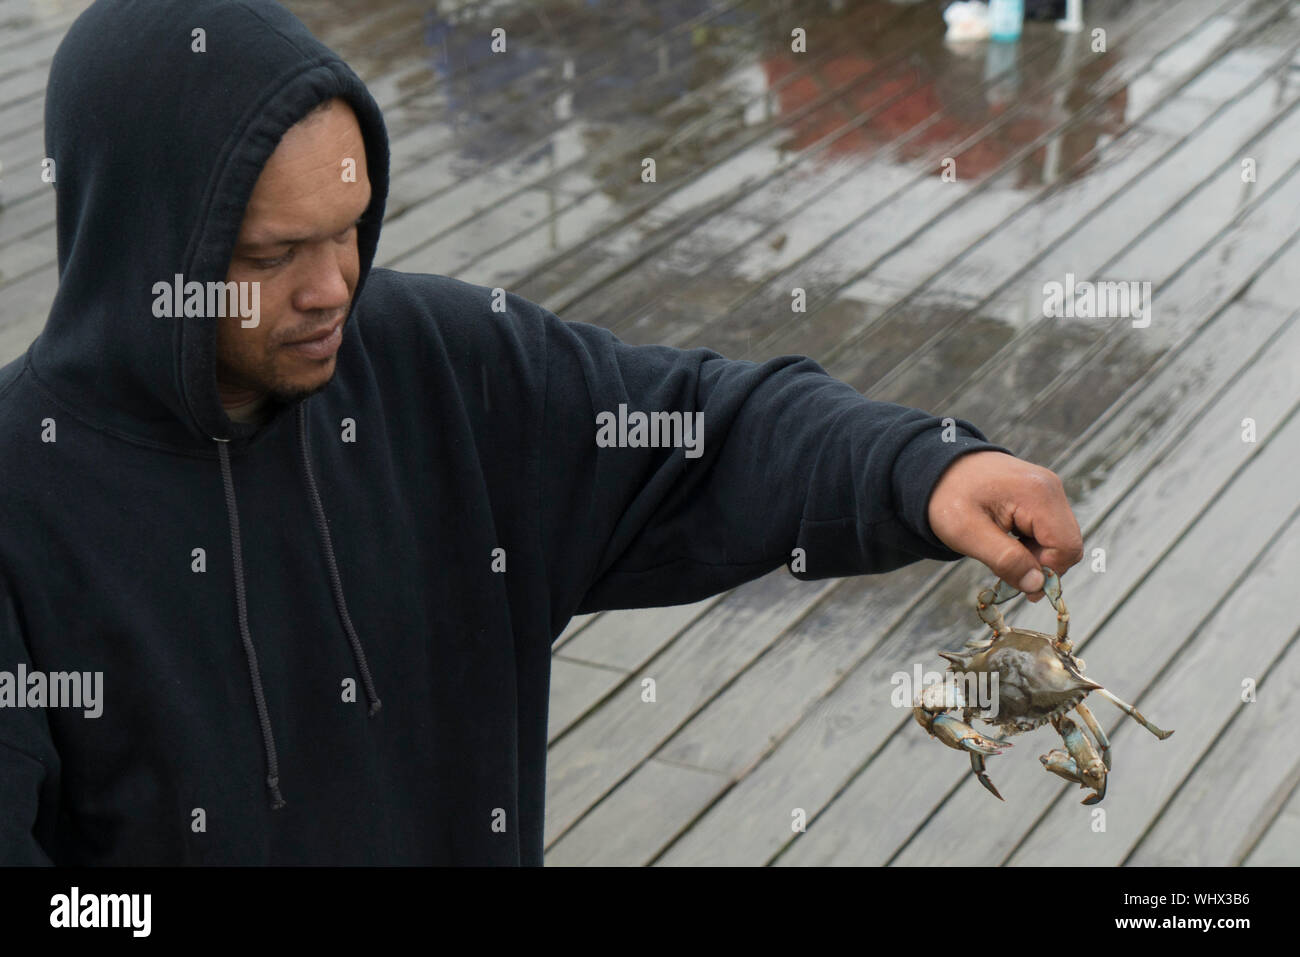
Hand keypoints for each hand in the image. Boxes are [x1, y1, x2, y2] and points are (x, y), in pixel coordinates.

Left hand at [926, 451, 1082, 601]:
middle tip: (1006, 569)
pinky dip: (1033, 544)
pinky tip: (1007, 541)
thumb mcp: (967, 533)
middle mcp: (1050, 488)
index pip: (1066, 547)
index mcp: (1037, 494)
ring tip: (1001, 551)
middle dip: (1041, 564)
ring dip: (1035, 555)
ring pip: (1060, 539)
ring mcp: (1048, 489)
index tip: (1016, 580)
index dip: (1047, 571)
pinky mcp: (1041, 494)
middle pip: (1068, 544)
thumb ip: (1004, 560)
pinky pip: (1050, 529)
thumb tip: (1037, 585)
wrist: (937, 469)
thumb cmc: (948, 497)